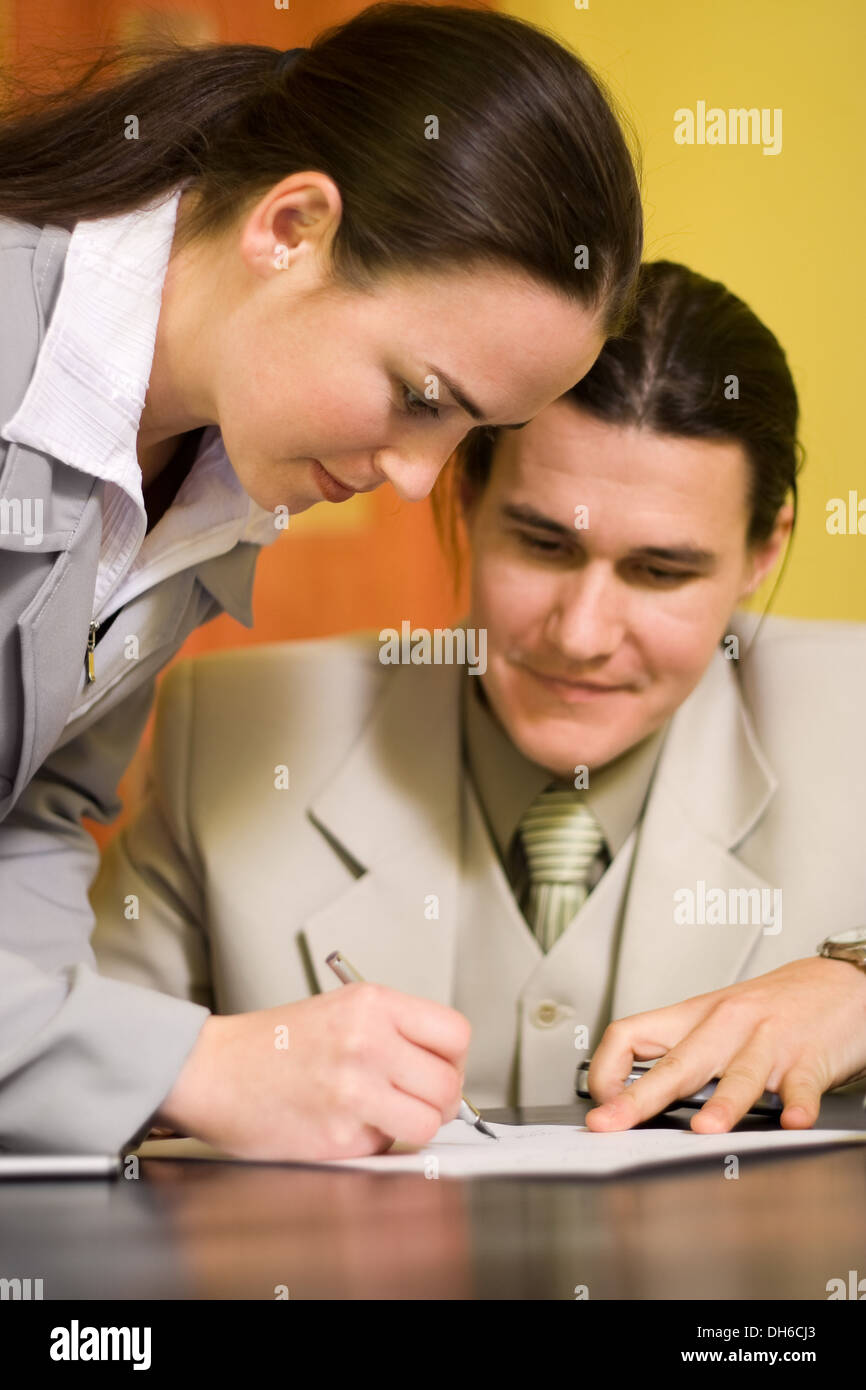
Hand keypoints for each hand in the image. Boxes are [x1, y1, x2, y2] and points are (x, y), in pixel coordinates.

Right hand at [156, 983, 469, 1159]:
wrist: (211, 1070)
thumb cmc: (271, 1045)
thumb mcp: (340, 1010)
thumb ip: (393, 1031)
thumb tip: (444, 1067)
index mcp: (372, 1004)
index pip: (455, 1033)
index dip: (454, 1060)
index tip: (440, 1070)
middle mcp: (367, 1041)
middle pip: (448, 1083)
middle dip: (438, 1101)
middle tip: (414, 1102)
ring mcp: (354, 1089)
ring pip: (428, 1122)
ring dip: (412, 1128)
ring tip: (383, 1117)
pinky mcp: (338, 1134)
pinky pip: (386, 1148)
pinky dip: (374, 1145)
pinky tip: (345, 1126)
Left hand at [584, 956, 865, 1133]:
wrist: (840, 983)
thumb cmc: (774, 1007)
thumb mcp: (717, 1020)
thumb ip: (681, 1052)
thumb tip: (631, 1093)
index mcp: (694, 1016)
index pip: (630, 1034)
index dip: (606, 1070)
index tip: (599, 1105)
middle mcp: (726, 1026)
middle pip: (676, 1063)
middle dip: (640, 1098)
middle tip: (613, 1124)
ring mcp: (768, 1042)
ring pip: (739, 1074)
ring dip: (723, 1104)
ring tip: (705, 1130)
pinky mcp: (809, 1057)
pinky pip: (801, 1084)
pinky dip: (797, 1103)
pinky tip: (793, 1119)